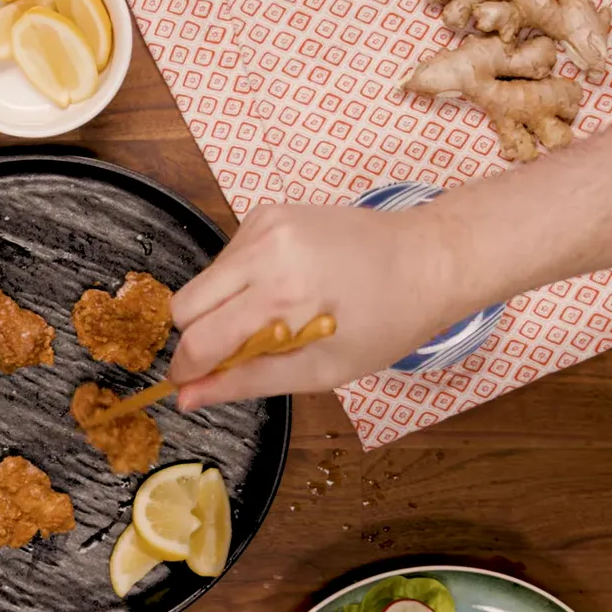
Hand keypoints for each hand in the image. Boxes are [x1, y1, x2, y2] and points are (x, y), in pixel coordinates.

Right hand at [168, 203, 466, 410]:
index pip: (199, 338)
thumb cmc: (385, 322)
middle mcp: (265, 250)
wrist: (427, 257)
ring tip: (269, 319)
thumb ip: (247, 382)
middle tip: (236, 354)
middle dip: (198, 337)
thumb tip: (186, 399)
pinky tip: (279, 289)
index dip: (187, 369)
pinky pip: (225, 259)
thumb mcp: (320, 370)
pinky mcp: (264, 212)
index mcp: (283, 295)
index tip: (188, 385)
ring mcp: (263, 225)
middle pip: (184, 305)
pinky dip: (238, 283)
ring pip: (201, 282)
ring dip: (220, 309)